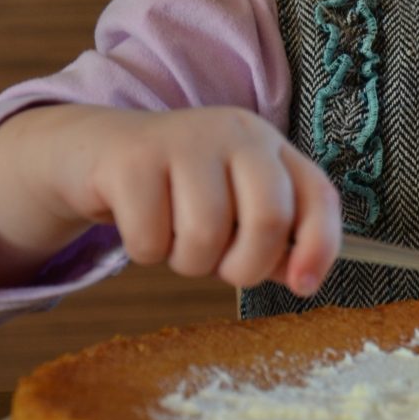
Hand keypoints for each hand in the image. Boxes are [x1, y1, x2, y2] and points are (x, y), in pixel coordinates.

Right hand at [0, 105, 341, 293]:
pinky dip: (147, 251)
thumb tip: (303, 277)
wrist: (97, 151)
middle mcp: (234, 133)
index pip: (317, 195)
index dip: (321, 246)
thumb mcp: (233, 205)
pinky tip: (142, 224)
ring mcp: (184, 140)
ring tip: (176, 240)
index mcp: (268, 146)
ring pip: (206, 235)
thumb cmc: (178, 190)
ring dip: (189, 262)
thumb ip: (273, 239)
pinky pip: (151, 239)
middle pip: (268, 219)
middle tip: (222, 268)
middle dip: (247, 266)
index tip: (303, 287)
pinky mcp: (132, 159)